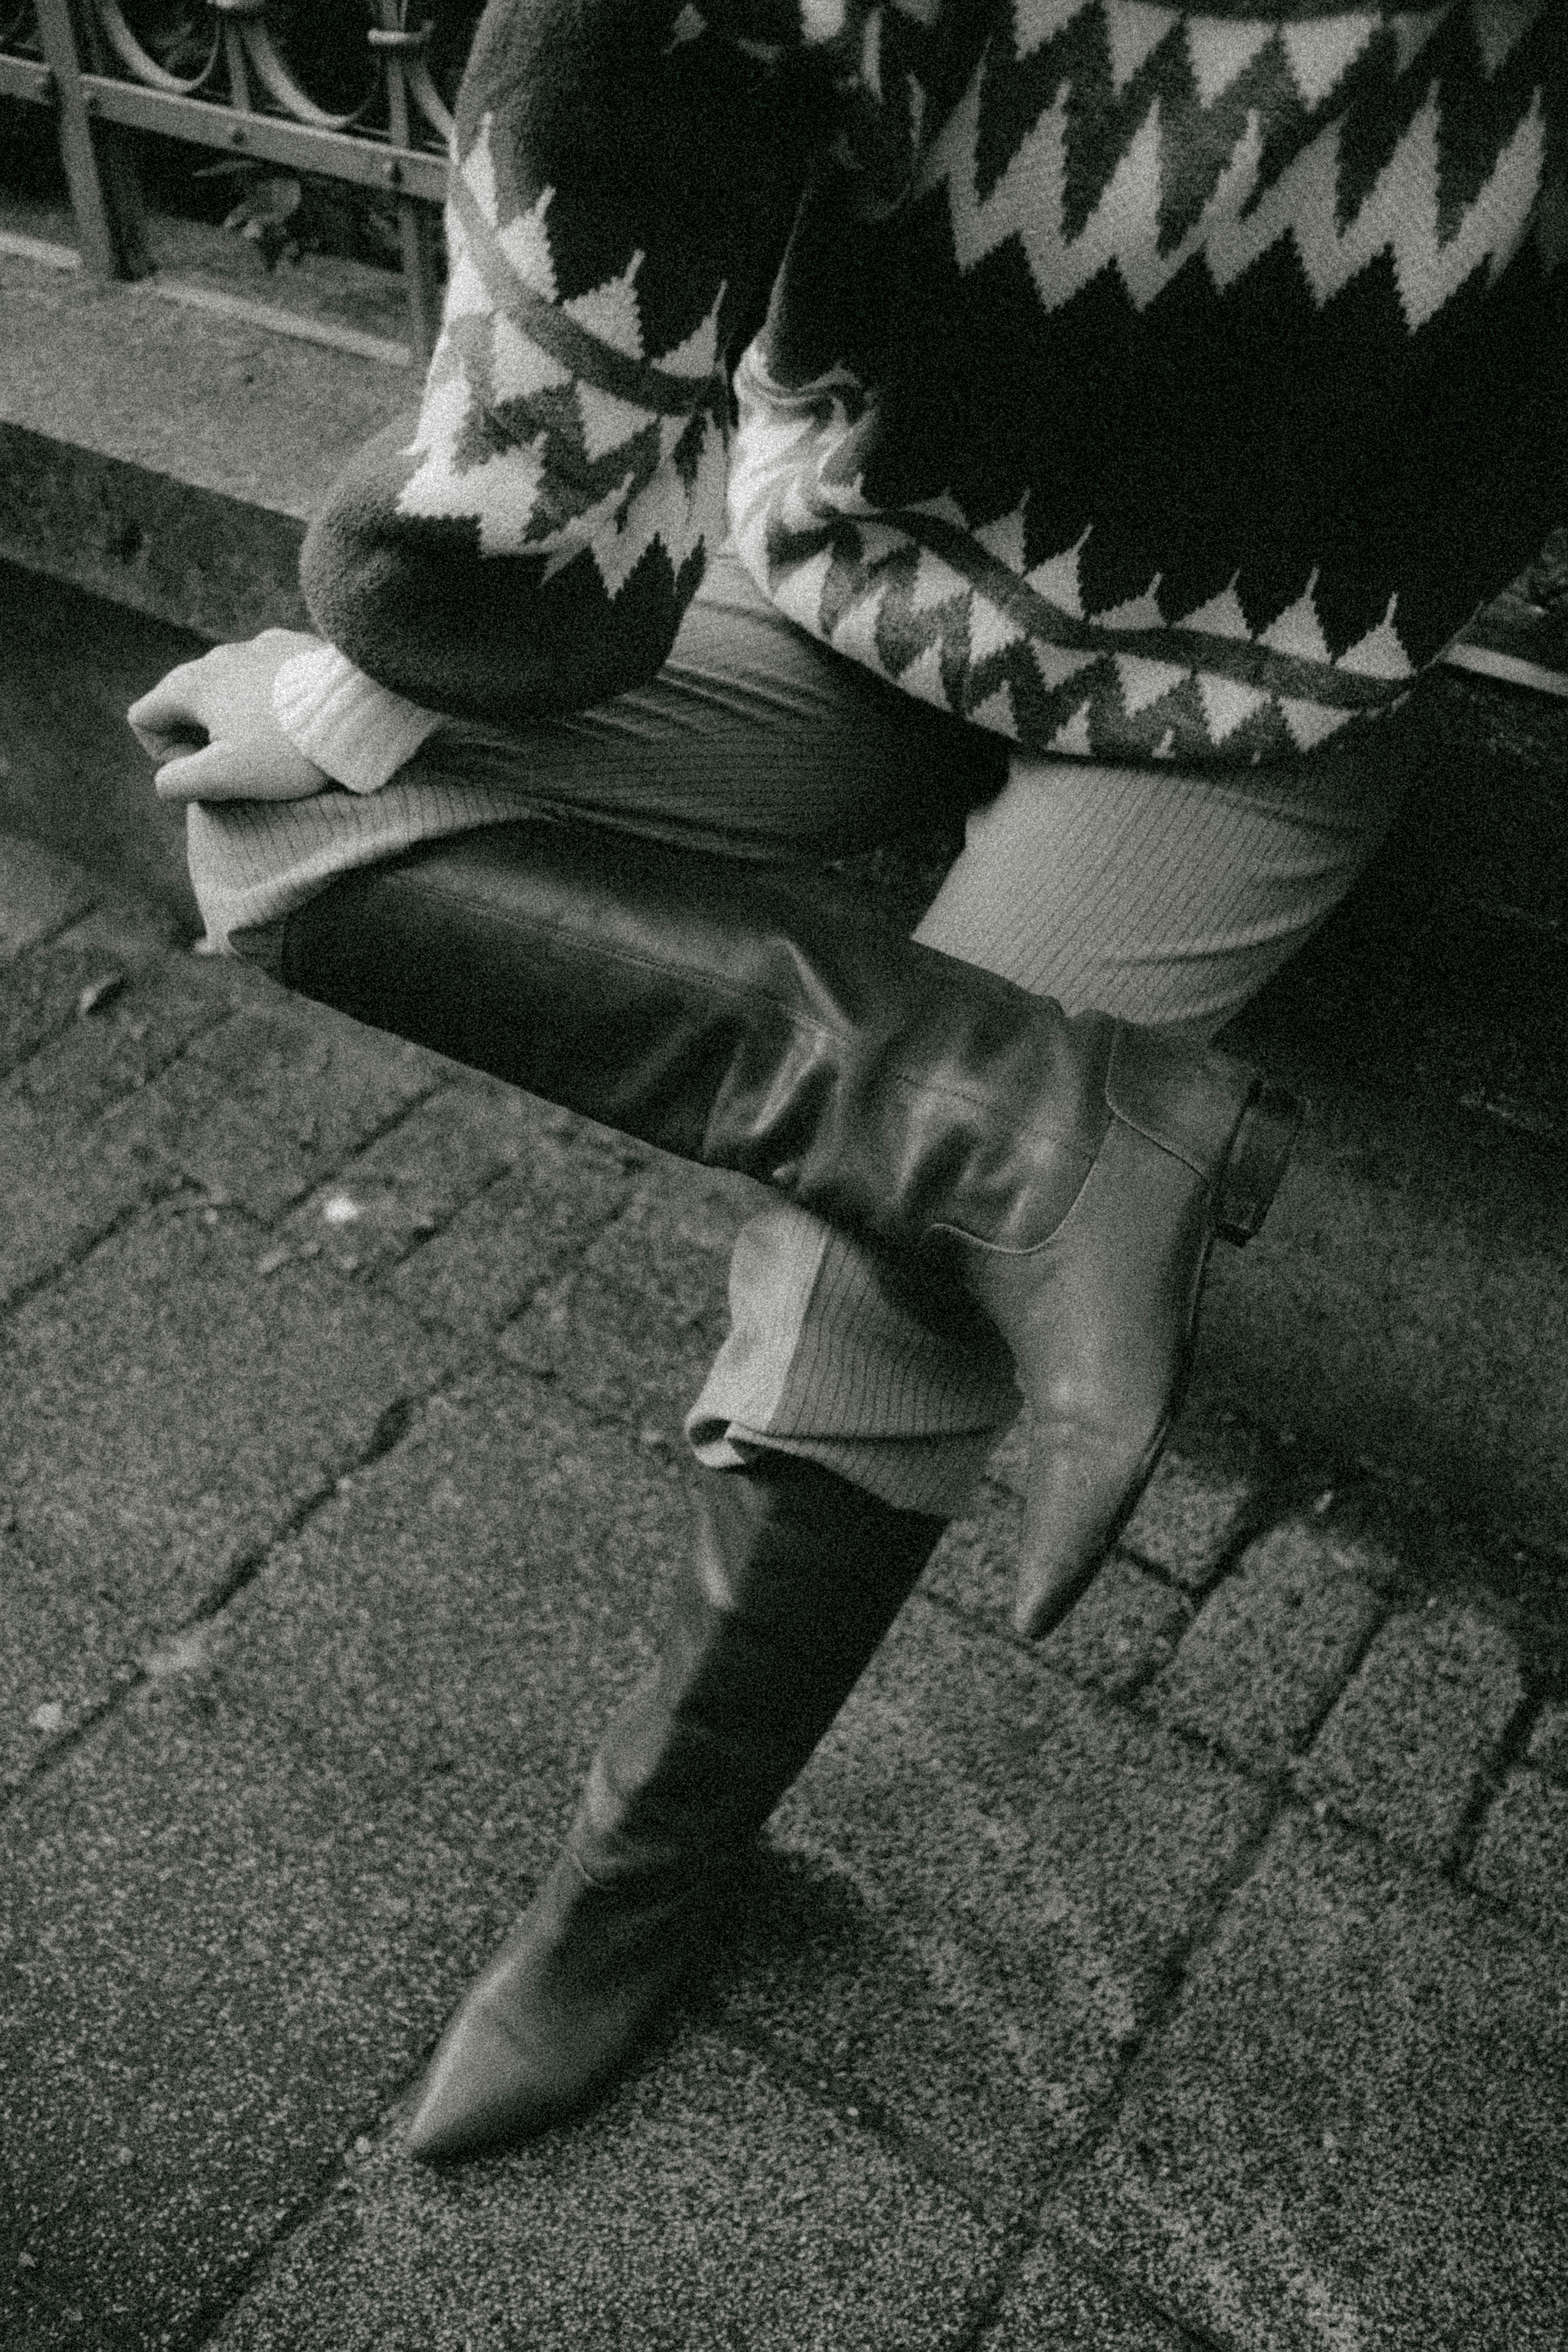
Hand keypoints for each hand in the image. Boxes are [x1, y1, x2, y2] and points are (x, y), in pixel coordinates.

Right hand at [128, 630, 330, 803]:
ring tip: (276, 746)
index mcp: (192, 683)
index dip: (164, 755)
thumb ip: (178, 781)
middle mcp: (219, 656)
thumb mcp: (224, 776)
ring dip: (238, 721)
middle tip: (242, 767)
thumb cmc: (287, 748)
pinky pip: (267, 679)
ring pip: (228, 690)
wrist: (357, 711)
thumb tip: (166, 781)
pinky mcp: (295, 649)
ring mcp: (259, 648)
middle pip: (186, 703)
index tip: (205, 771)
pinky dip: (272, 703)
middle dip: (202, 739)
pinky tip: (298, 722)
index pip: (145, 717)